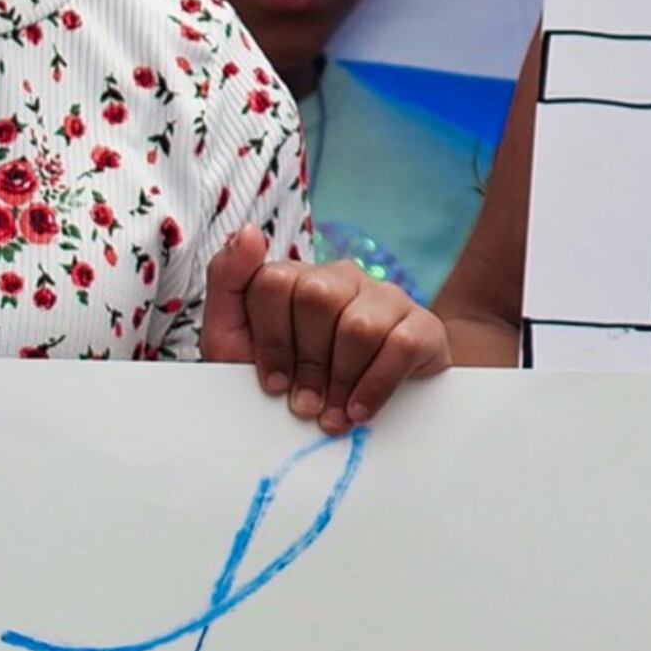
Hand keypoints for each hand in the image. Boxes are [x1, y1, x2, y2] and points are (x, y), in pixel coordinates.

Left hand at [202, 231, 451, 433]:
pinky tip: (360, 410)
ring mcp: (386, 297)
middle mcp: (342, 278)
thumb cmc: (289, 382)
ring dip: (341, 382)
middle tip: (306, 404)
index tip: (273, 383)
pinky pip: (400, 346)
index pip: (273, 282)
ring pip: (358, 326)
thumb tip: (246, 232)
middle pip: (317, 298)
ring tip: (333, 415)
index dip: (271, 341)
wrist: (358, 418)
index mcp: (296, 278)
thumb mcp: (236, 342)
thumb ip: (227, 283)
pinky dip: (375, 387)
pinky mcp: (423, 326)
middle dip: (307, 363)